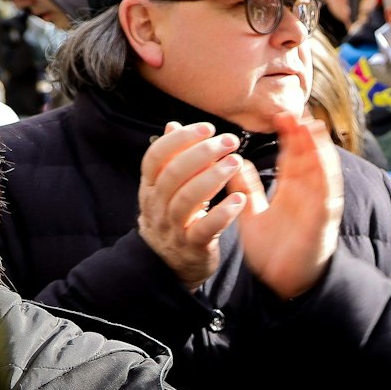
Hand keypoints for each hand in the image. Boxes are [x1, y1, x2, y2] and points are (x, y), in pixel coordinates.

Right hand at [138, 122, 248, 289]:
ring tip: (236, 162)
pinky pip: (205, 229)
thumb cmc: (175, 217)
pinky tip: (240, 198)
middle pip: (172, 175)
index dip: (179, 139)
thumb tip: (172, 125)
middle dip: (201, 154)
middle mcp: (157, 206)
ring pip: (186, 200)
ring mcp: (172, 227)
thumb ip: (172, 159)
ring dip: (213, 178)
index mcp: (150, 187)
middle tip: (229, 141)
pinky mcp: (193, 246)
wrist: (169, 264)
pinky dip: (223, 213)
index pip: (155, 157)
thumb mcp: (167, 188)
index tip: (207, 127)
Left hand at [232, 114, 341, 299]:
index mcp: (291, 193)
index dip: (288, 137)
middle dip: (303, 135)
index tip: (281, 116)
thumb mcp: (253, 214)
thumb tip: (236, 163)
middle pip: (308, 159)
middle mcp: (307, 195)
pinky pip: (326, 193)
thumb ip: (246, 189)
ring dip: (318, 148)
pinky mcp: (322, 219)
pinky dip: (325, 174)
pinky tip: (321, 157)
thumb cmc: (273, 252)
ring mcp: (317, 206)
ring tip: (312, 126)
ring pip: (321, 170)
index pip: (291, 158)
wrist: (283, 283)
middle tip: (295, 110)